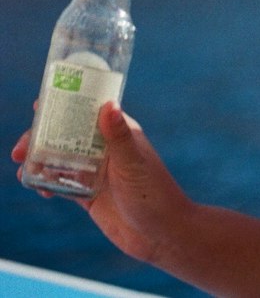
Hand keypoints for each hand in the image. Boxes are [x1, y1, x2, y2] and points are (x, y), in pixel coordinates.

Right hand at [13, 103, 192, 266]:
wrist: (160, 234)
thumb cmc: (153, 193)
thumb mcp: (133, 163)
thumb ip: (118, 136)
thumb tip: (109, 104)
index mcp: (119, 132)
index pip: (88, 111)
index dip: (63, 106)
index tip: (37, 106)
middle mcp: (105, 149)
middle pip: (67, 136)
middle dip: (41, 138)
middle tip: (19, 149)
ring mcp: (96, 172)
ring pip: (61, 160)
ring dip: (40, 160)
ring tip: (21, 168)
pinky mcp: (90, 195)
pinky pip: (63, 184)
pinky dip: (47, 183)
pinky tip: (38, 188)